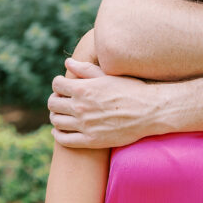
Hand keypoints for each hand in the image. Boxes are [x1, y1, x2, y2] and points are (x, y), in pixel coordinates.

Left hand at [48, 60, 164, 147]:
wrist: (150, 111)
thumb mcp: (109, 75)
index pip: (57, 85)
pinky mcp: (90, 140)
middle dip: (55, 99)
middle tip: (62, 99)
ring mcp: (85, 125)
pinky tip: (60, 130)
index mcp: (84, 88)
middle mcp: (80, 107)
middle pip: (53, 104)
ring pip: (56, 121)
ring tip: (62, 113)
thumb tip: (67, 62)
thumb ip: (86, 69)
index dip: (58, 84)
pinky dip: (58, 135)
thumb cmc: (131, 89)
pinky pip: (64, 140)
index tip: (63, 85)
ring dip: (56, 115)